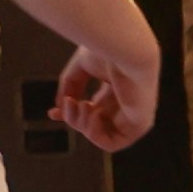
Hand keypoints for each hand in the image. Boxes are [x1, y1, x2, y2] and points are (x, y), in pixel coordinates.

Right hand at [53, 23, 160, 149]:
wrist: (127, 47)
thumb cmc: (109, 50)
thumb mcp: (82, 67)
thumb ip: (70, 86)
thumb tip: (60, 107)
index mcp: (115, 88)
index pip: (91, 109)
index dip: (70, 114)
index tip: (52, 113)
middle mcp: (125, 104)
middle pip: (92, 124)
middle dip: (73, 119)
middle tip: (67, 102)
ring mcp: (133, 116)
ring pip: (100, 135)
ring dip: (82, 125)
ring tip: (82, 104)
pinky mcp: (140, 125)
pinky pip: (112, 143)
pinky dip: (95, 134)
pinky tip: (93, 113)